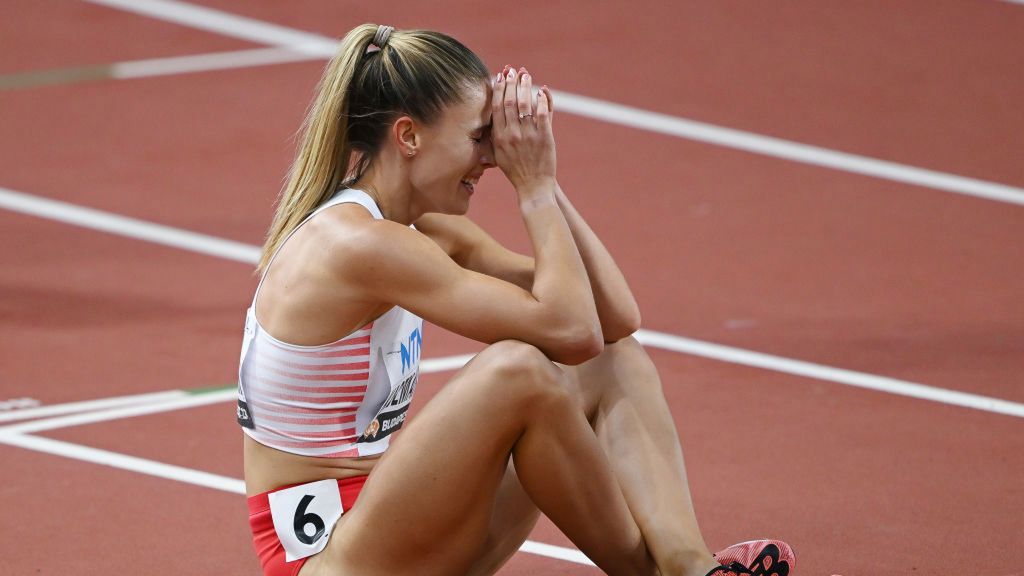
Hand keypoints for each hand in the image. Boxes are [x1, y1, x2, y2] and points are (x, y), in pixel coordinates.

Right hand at [490, 65, 555, 192]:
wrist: (533, 186)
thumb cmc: (515, 170)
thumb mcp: (497, 153)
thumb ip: (494, 134)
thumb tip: (493, 114)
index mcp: (499, 137)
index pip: (497, 107)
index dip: (499, 89)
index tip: (500, 76)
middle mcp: (512, 134)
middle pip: (510, 102)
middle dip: (511, 83)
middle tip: (514, 70)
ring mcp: (529, 136)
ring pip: (525, 105)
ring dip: (525, 87)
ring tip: (526, 75)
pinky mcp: (544, 138)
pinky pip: (543, 115)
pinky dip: (542, 101)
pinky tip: (541, 92)